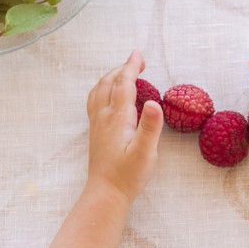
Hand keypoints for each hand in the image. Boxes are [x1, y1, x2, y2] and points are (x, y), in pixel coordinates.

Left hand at [86, 51, 163, 204]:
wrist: (106, 193)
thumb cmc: (128, 175)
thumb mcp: (145, 152)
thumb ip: (150, 126)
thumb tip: (153, 102)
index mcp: (118, 118)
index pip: (124, 84)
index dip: (130, 67)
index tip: (137, 54)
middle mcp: (104, 117)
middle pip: (109, 83)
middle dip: (122, 69)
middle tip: (137, 61)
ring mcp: (97, 124)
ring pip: (99, 90)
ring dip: (111, 77)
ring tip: (123, 73)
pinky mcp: (96, 132)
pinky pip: (95, 101)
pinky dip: (103, 89)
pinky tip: (108, 95)